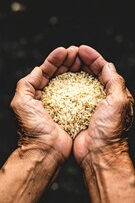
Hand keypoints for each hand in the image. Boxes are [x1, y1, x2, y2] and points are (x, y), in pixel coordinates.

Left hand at [11, 46, 78, 164]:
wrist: (45, 150)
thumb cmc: (32, 128)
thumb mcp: (21, 102)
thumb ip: (26, 84)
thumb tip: (37, 69)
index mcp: (35, 94)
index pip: (45, 72)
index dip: (54, 60)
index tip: (64, 50)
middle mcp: (48, 98)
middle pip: (58, 75)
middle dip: (66, 62)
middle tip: (75, 52)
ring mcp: (61, 105)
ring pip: (69, 83)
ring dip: (74, 70)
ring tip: (82, 59)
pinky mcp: (72, 112)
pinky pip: (78, 96)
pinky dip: (82, 85)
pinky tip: (87, 77)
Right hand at [73, 45, 133, 164]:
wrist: (98, 153)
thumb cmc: (110, 129)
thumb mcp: (118, 101)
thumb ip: (114, 81)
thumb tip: (107, 65)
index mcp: (115, 94)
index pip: (105, 70)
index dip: (94, 58)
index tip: (82, 49)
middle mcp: (103, 99)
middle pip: (93, 74)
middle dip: (83, 62)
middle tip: (72, 53)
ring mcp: (90, 106)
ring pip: (82, 83)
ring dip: (74, 72)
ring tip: (66, 63)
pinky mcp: (79, 113)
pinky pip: (72, 96)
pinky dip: (67, 86)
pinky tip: (60, 80)